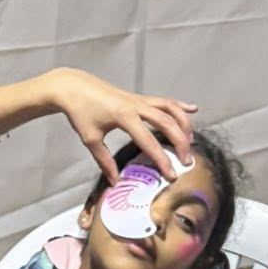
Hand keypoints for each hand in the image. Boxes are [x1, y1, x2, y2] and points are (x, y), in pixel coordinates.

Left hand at [44, 67, 196, 184]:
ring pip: (170, 108)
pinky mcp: (139, 97)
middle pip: (167, 122)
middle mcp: (137, 106)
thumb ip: (104, 161)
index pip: (148, 141)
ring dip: (184, 123)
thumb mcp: (90, 139)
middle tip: (187, 161)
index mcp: (124, 117)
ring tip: (191, 141)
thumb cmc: (80, 112)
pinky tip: (193, 109)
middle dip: (180, 142)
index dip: (162, 159)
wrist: (74, 87)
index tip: (172, 175)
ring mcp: (140, 99)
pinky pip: (164, 100)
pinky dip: (179, 105)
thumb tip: (116, 182)